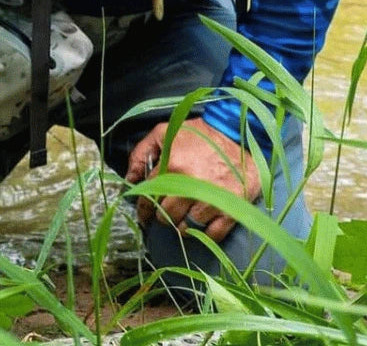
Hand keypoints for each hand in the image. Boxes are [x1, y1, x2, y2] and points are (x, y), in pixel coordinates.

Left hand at [125, 117, 261, 242]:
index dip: (143, 208)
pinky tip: (200, 224)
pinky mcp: (231, 209)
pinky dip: (204, 233)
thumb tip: (130, 178)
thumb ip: (142, 153)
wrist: (237, 133)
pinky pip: (212, 234)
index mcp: (173, 166)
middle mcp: (191, 186)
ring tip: (183, 216)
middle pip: (167, 215)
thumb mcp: (164, 132)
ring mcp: (212, 200)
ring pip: (187, 226)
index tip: (144, 214)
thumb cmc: (198, 133)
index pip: (149, 196)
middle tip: (166, 210)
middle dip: (163, 214)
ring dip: (182, 225)